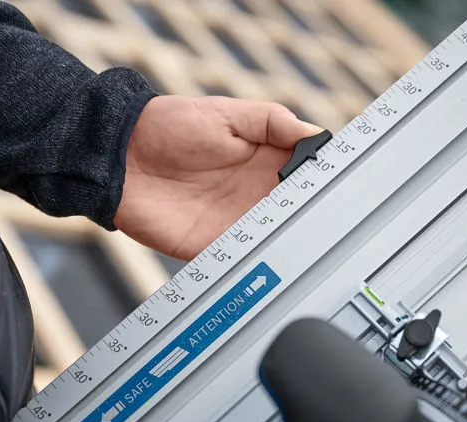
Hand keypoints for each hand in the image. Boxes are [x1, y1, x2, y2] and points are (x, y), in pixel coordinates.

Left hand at [115, 95, 322, 259]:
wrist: (120, 156)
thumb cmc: (169, 126)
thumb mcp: (227, 114)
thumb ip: (273, 123)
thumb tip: (315, 135)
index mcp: (264, 161)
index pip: (306, 176)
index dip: (326, 182)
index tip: (346, 188)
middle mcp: (255, 195)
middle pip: (297, 212)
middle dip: (317, 218)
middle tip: (335, 222)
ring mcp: (236, 222)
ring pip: (277, 239)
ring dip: (294, 242)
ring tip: (316, 244)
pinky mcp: (213, 246)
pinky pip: (245, 259)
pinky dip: (261, 262)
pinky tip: (278, 258)